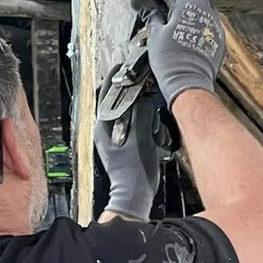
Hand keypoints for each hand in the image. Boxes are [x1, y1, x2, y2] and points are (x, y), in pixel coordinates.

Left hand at [95, 90, 168, 219]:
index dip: (116, 79)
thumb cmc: (133, 171)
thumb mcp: (140, 137)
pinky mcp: (129, 145)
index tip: (124, 67)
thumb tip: (144, 98)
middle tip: (152, 115)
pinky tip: (157, 142)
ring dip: (150, 123)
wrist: (135, 195)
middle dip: (143, 108)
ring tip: (155, 137)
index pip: (107, 94)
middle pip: (126, 104)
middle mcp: (108, 130)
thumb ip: (142, 113)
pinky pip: (142, 129)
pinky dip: (151, 132)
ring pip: (136, 117)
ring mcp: (118, 138)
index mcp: (105, 126)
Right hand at [129, 0, 225, 110]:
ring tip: (182, 20)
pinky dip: (202, 24)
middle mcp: (202, 10)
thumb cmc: (171, 60)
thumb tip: (142, 3)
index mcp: (184, 6)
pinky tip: (193, 33)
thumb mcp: (155, 34)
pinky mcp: (219, 37)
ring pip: (205, 7)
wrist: (190, 81)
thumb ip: (151, 15)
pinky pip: (211, 23)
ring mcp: (213, 23)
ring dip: (195, 9)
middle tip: (172, 4)